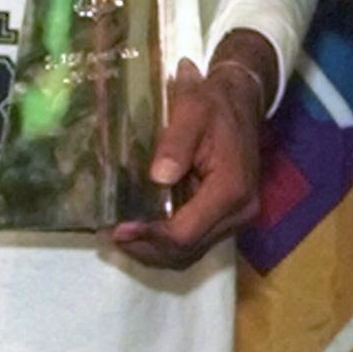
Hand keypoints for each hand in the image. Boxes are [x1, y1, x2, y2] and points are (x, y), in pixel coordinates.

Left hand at [111, 57, 263, 268]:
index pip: (186, 233)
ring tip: (120, 235)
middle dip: (146, 248)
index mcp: (231, 189)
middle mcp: (239, 212)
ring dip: (153, 250)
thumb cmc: (214, 103)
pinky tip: (142, 229)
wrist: (241, 99)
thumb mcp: (192, 109)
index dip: (149, 236)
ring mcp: (236, 217)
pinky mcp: (228, 217)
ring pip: (190, 253)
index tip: (117, 229)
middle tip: (110, 235)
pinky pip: (194, 241)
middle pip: (187, 251)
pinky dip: (166, 242)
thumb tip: (158, 178)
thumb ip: (176, 143)